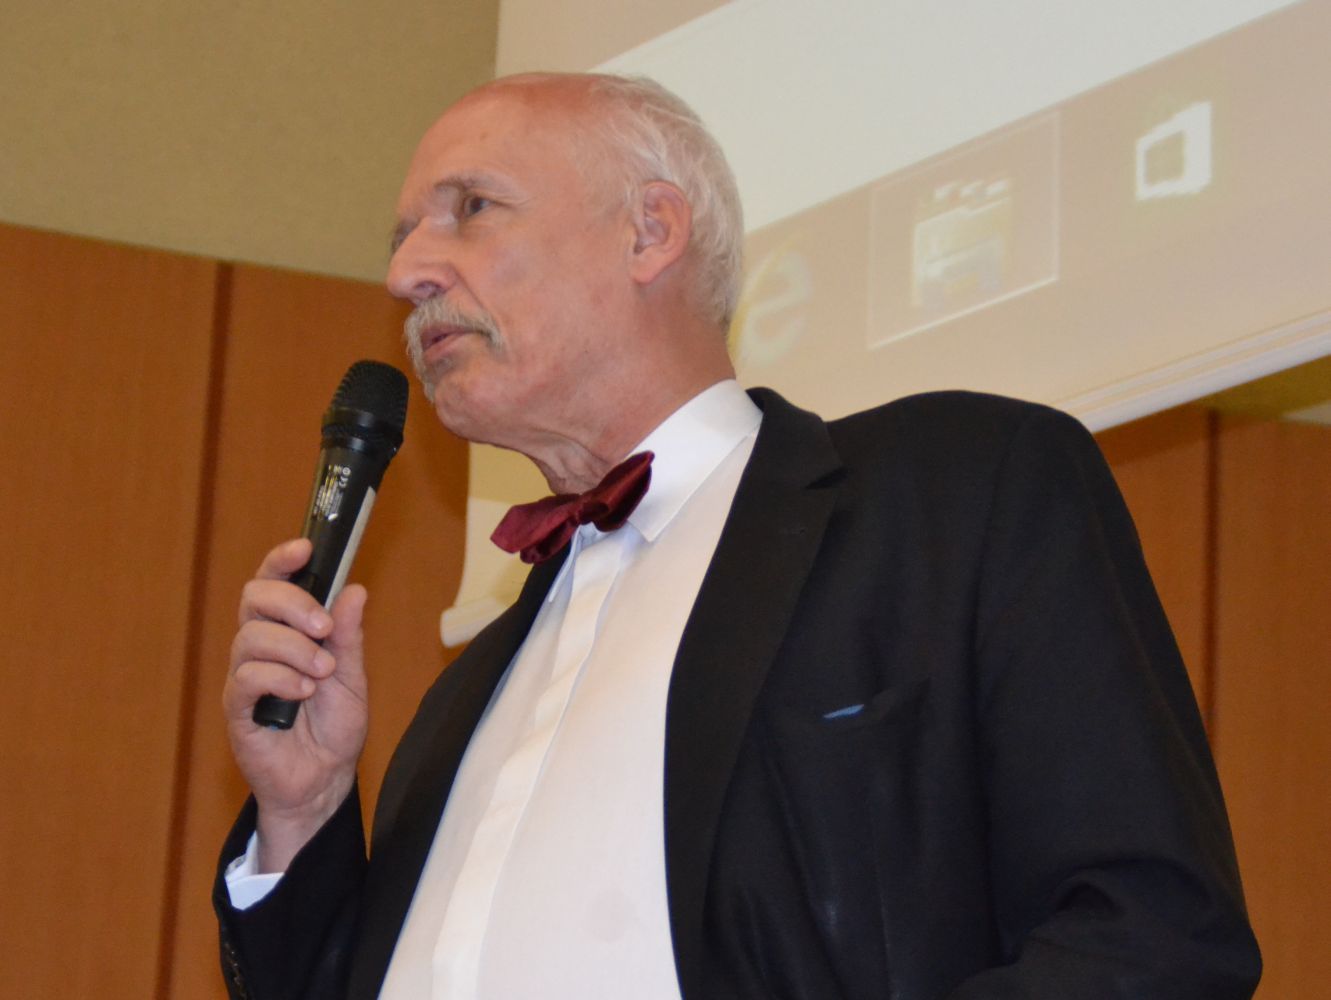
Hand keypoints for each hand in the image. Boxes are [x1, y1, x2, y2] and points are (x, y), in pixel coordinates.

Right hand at [223, 538, 368, 871]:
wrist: (324, 781)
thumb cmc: (334, 728)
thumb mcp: (353, 677)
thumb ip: (349, 636)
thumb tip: (355, 590)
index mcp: (287, 633)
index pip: (272, 583)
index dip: (282, 560)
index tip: (305, 548)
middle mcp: (259, 648)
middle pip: (253, 598)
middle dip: (292, 604)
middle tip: (324, 627)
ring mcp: (244, 677)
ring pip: (251, 637)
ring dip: (295, 650)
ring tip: (321, 675)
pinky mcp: (236, 709)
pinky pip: (245, 678)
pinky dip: (279, 679)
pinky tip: (303, 693)